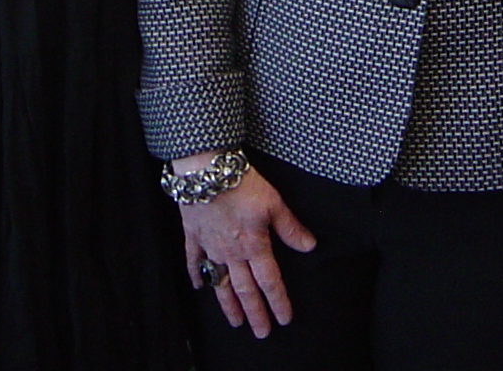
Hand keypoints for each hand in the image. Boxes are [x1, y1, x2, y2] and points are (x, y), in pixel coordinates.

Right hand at [176, 159, 316, 337]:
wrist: (206, 170)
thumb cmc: (242, 183)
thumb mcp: (273, 202)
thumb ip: (290, 227)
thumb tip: (309, 246)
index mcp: (254, 245)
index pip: (269, 281)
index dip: (278, 301)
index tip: (284, 319)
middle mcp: (232, 252)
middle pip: (245, 289)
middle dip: (255, 312)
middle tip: (260, 332)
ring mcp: (210, 246)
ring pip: (221, 282)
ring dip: (228, 304)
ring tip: (235, 321)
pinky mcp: (193, 235)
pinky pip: (194, 261)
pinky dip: (196, 275)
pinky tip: (199, 288)